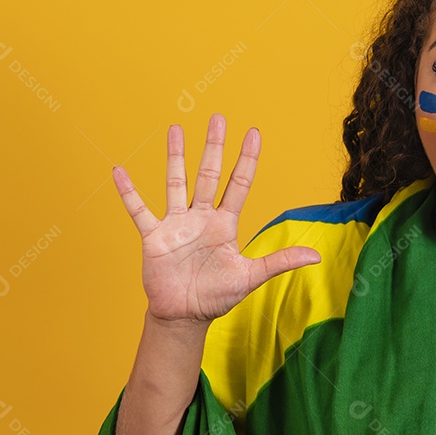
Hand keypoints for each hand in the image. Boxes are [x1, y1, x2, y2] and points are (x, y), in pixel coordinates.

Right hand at [112, 113, 320, 322]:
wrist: (184, 316)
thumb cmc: (217, 296)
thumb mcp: (251, 276)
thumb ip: (280, 261)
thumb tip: (316, 255)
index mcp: (225, 224)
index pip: (239, 184)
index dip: (247, 159)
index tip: (254, 133)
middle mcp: (201, 217)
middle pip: (209, 174)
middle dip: (214, 146)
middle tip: (218, 118)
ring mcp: (176, 224)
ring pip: (176, 182)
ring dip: (175, 156)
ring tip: (175, 128)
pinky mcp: (154, 237)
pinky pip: (139, 210)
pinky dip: (129, 192)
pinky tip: (119, 172)